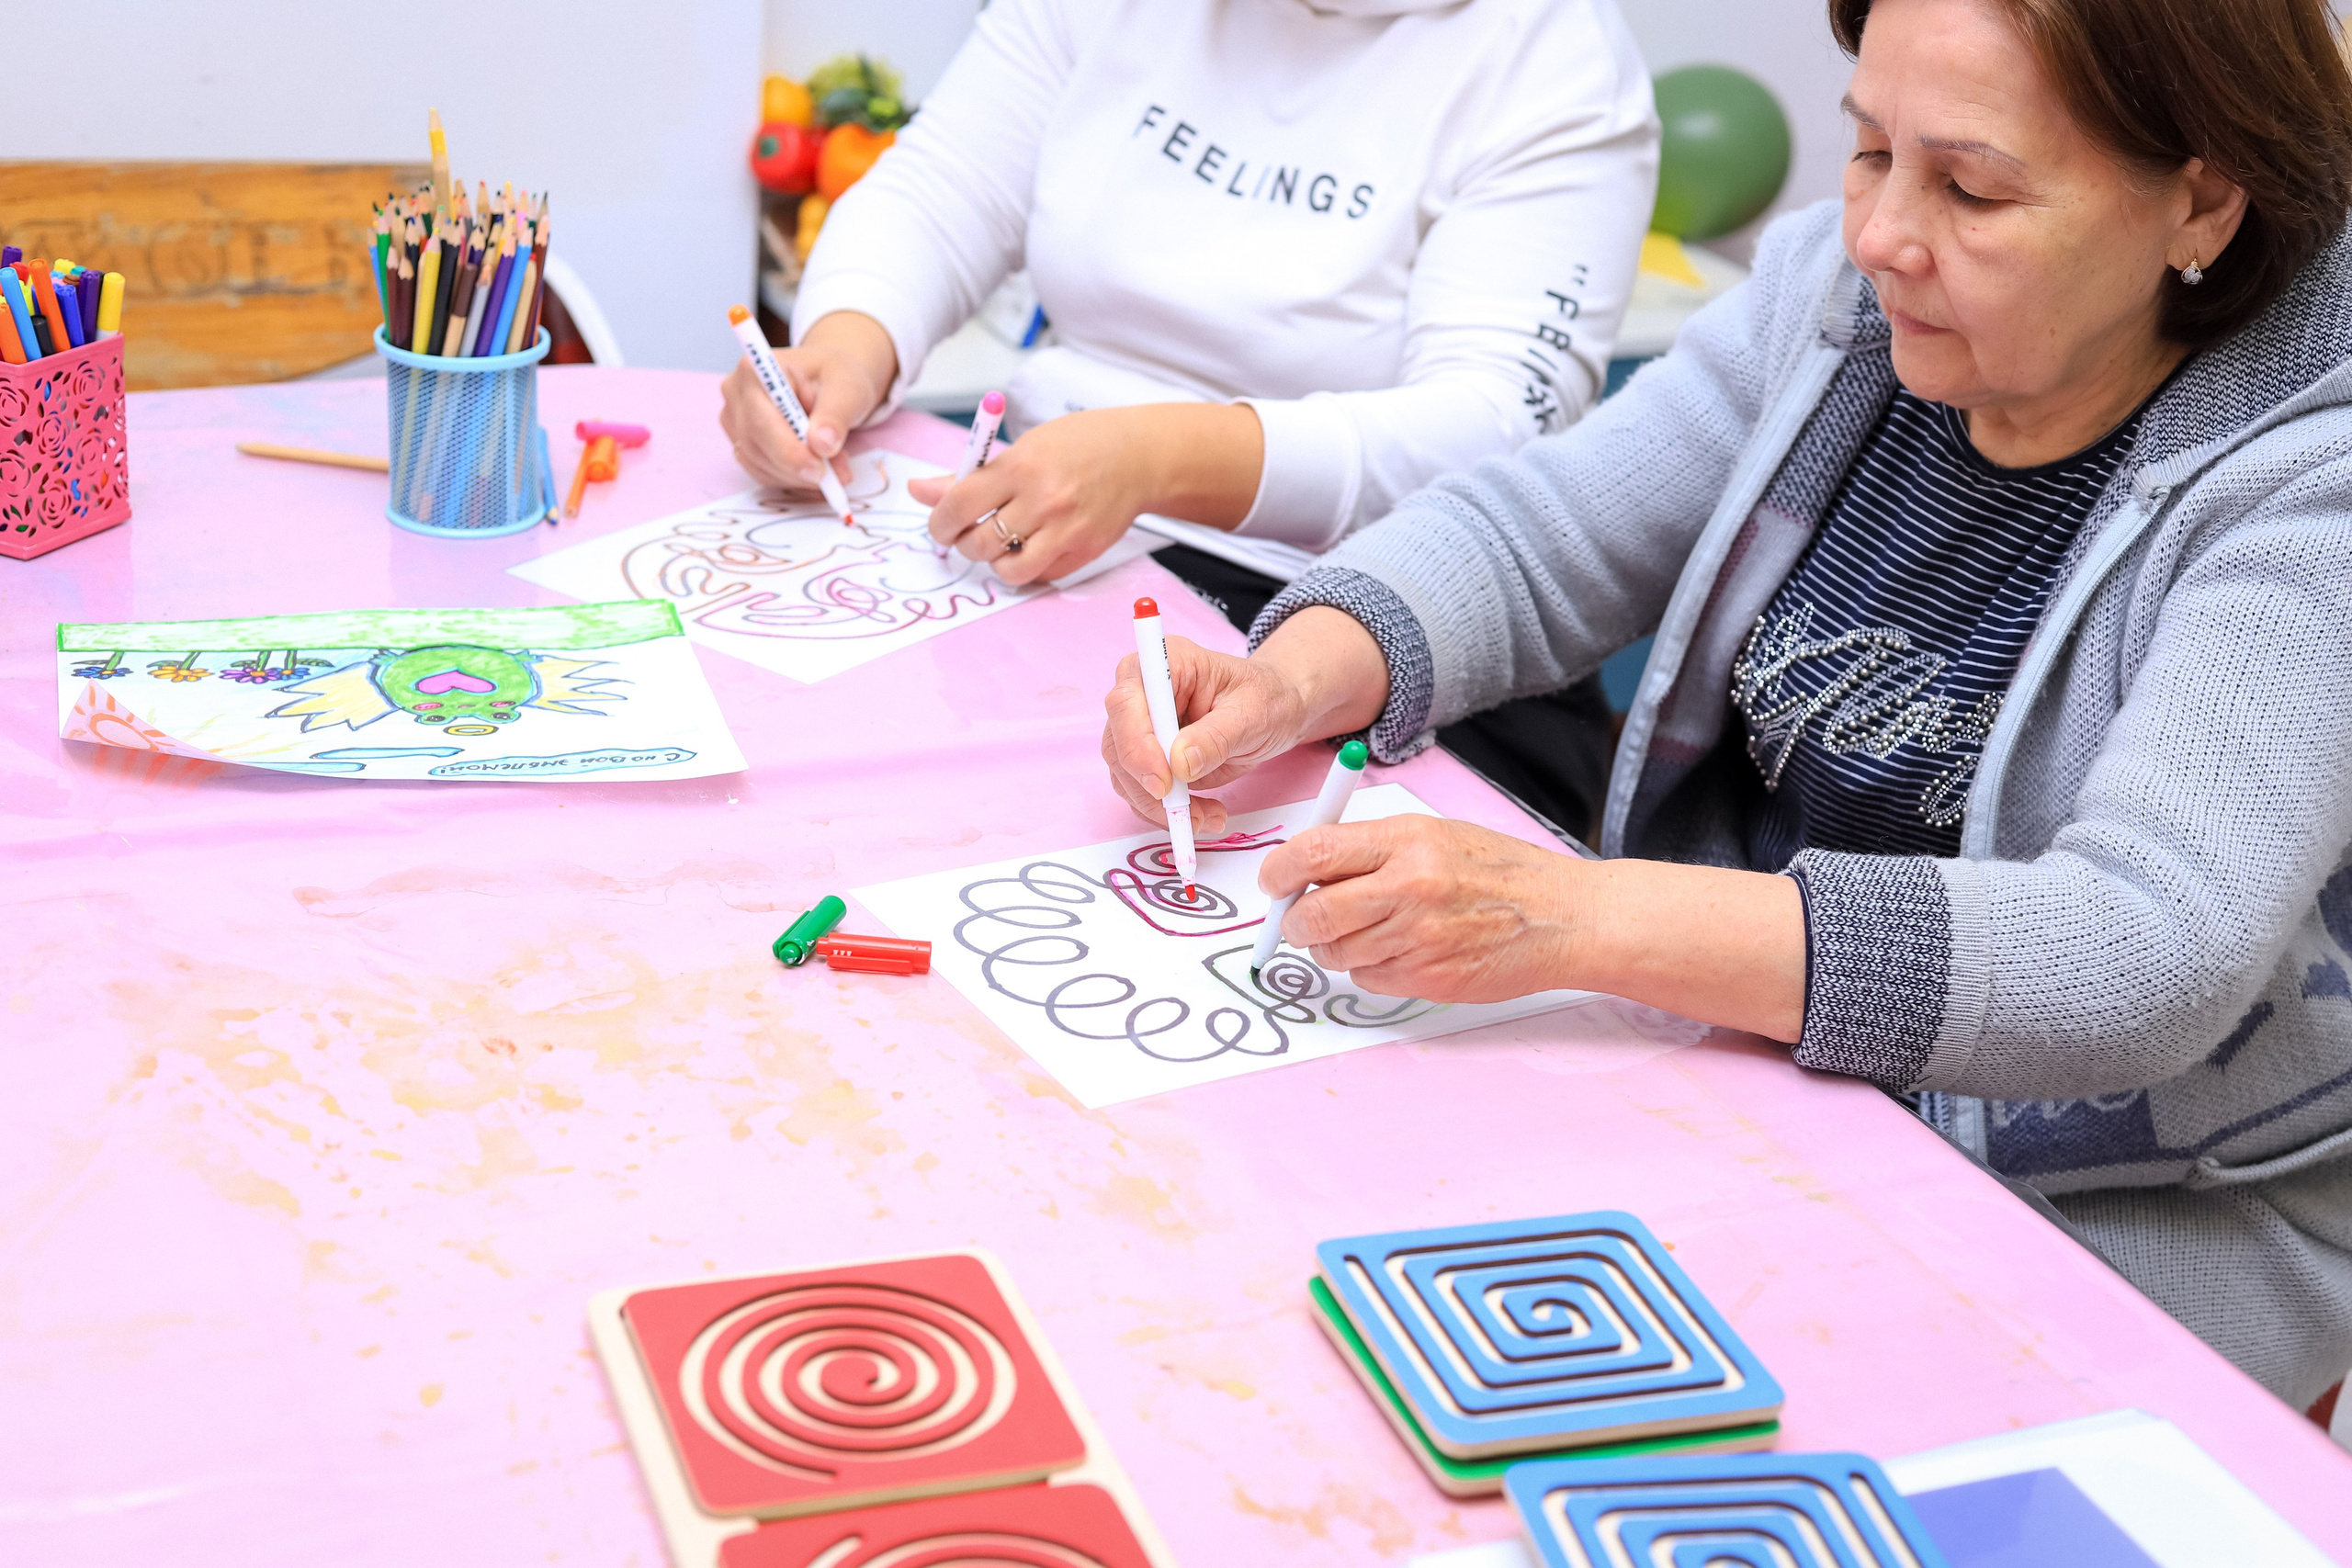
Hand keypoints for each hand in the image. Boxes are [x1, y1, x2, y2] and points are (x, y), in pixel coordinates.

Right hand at [718, 310, 895, 492]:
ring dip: (798, 477)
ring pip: (758, 464)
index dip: (788, 452)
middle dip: (797, 468)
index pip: (761, 421)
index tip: (819, 470)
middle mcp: (737, 393)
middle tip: (836, 477)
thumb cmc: (838, 376)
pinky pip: (762, 471)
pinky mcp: (743, 441)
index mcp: (756, 370)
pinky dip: (792, 479)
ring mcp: (736, 419)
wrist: (833, 380)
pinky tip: (818, 470)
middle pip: (755, 446)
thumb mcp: (848, 389)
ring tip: (836, 467)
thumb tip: (822, 445)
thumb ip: (835, 416)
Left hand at [911, 407, 1153, 585]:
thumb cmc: (1076, 446)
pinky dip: (1027, 567)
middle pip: (979, 543)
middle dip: (964, 543)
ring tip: (1002, 543)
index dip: (939, 521)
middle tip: (969, 534)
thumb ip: (968, 477)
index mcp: (1021, 465)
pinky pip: (1039, 576)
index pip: (959, 504)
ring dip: (995, 561)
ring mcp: (1066, 530)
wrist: (1137, 457)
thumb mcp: (1021, 448)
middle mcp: (1043, 499)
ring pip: (1008, 570)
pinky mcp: (1084, 551)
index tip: (940, 524)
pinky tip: (1032, 547)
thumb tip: (917, 491)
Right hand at [1101, 638, 1316, 836]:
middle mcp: (1144, 693)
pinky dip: (1167, 812)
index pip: (1127, 701)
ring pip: (1125, 775)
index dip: (1136, 744)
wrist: (1275, 710)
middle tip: (1187, 814)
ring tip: (1209, 818)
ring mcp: (1142, 727)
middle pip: (1118, 744)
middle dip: (1148, 787)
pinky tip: (1204, 815)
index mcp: (1167, 664)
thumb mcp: (1253, 714)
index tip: (1164, 782)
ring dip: (1160, 807)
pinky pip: (1141, 792)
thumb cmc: (1266, 699)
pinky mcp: (1148, 758)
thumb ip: (1217, 737)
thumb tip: (1180, 764)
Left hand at [1265, 816, 1582, 1003]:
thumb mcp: (1435, 834)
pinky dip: (1369, 968)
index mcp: (1407, 841)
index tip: (1272, 882)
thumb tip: (1305, 867)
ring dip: (1333, 947)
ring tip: (1363, 932)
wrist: (1561, 917)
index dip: (1279, 871)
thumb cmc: (1498, 872)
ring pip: (1334, 953)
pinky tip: (1399, 951)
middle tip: (1297, 920)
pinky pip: (1367, 979)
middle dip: (1292, 922)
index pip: (1314, 852)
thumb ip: (1371, 848)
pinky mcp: (1428, 978)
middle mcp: (1410, 888)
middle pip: (1312, 914)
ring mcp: (1419, 938)